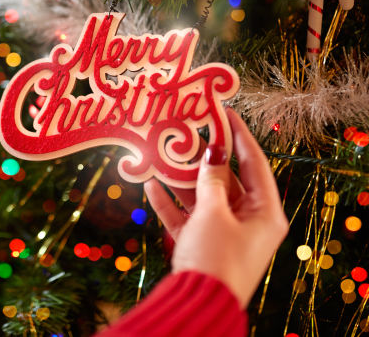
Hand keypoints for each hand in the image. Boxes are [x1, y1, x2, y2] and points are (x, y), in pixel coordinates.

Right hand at [144, 109, 288, 307]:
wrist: (198, 303)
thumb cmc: (216, 256)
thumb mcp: (213, 212)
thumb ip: (211, 179)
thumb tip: (214, 150)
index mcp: (265, 213)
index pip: (255, 164)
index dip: (239, 136)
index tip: (224, 112)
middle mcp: (248, 221)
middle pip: (226, 179)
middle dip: (203, 157)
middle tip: (186, 130)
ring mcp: (223, 233)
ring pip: (203, 196)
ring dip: (181, 178)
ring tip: (163, 153)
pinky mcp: (201, 244)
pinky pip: (186, 216)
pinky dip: (169, 202)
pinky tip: (150, 184)